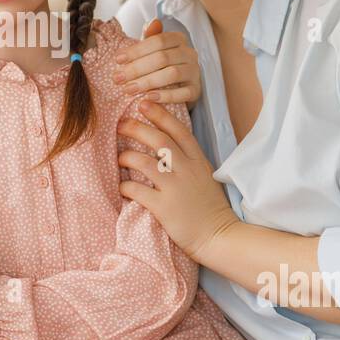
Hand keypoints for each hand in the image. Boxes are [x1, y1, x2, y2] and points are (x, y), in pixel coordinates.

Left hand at [114, 18, 202, 104]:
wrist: (181, 85)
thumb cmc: (163, 64)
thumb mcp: (155, 49)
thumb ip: (150, 37)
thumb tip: (152, 22)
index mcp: (178, 39)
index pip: (157, 41)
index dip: (136, 50)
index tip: (118, 59)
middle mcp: (189, 53)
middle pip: (162, 58)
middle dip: (137, 68)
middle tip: (118, 78)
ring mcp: (194, 72)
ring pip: (172, 74)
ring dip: (147, 82)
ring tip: (129, 89)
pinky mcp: (196, 90)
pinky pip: (183, 93)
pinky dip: (165, 96)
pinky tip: (148, 98)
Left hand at [117, 99, 234, 260]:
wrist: (219, 236)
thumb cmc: (209, 207)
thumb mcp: (204, 176)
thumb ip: (188, 160)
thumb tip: (165, 146)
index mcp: (197, 160)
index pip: (178, 130)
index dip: (160, 114)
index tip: (144, 103)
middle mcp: (187, 170)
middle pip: (159, 140)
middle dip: (137, 128)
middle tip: (121, 123)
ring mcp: (175, 188)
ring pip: (145, 162)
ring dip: (127, 156)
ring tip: (119, 157)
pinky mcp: (164, 207)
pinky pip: (137, 190)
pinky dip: (125, 186)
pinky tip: (121, 186)